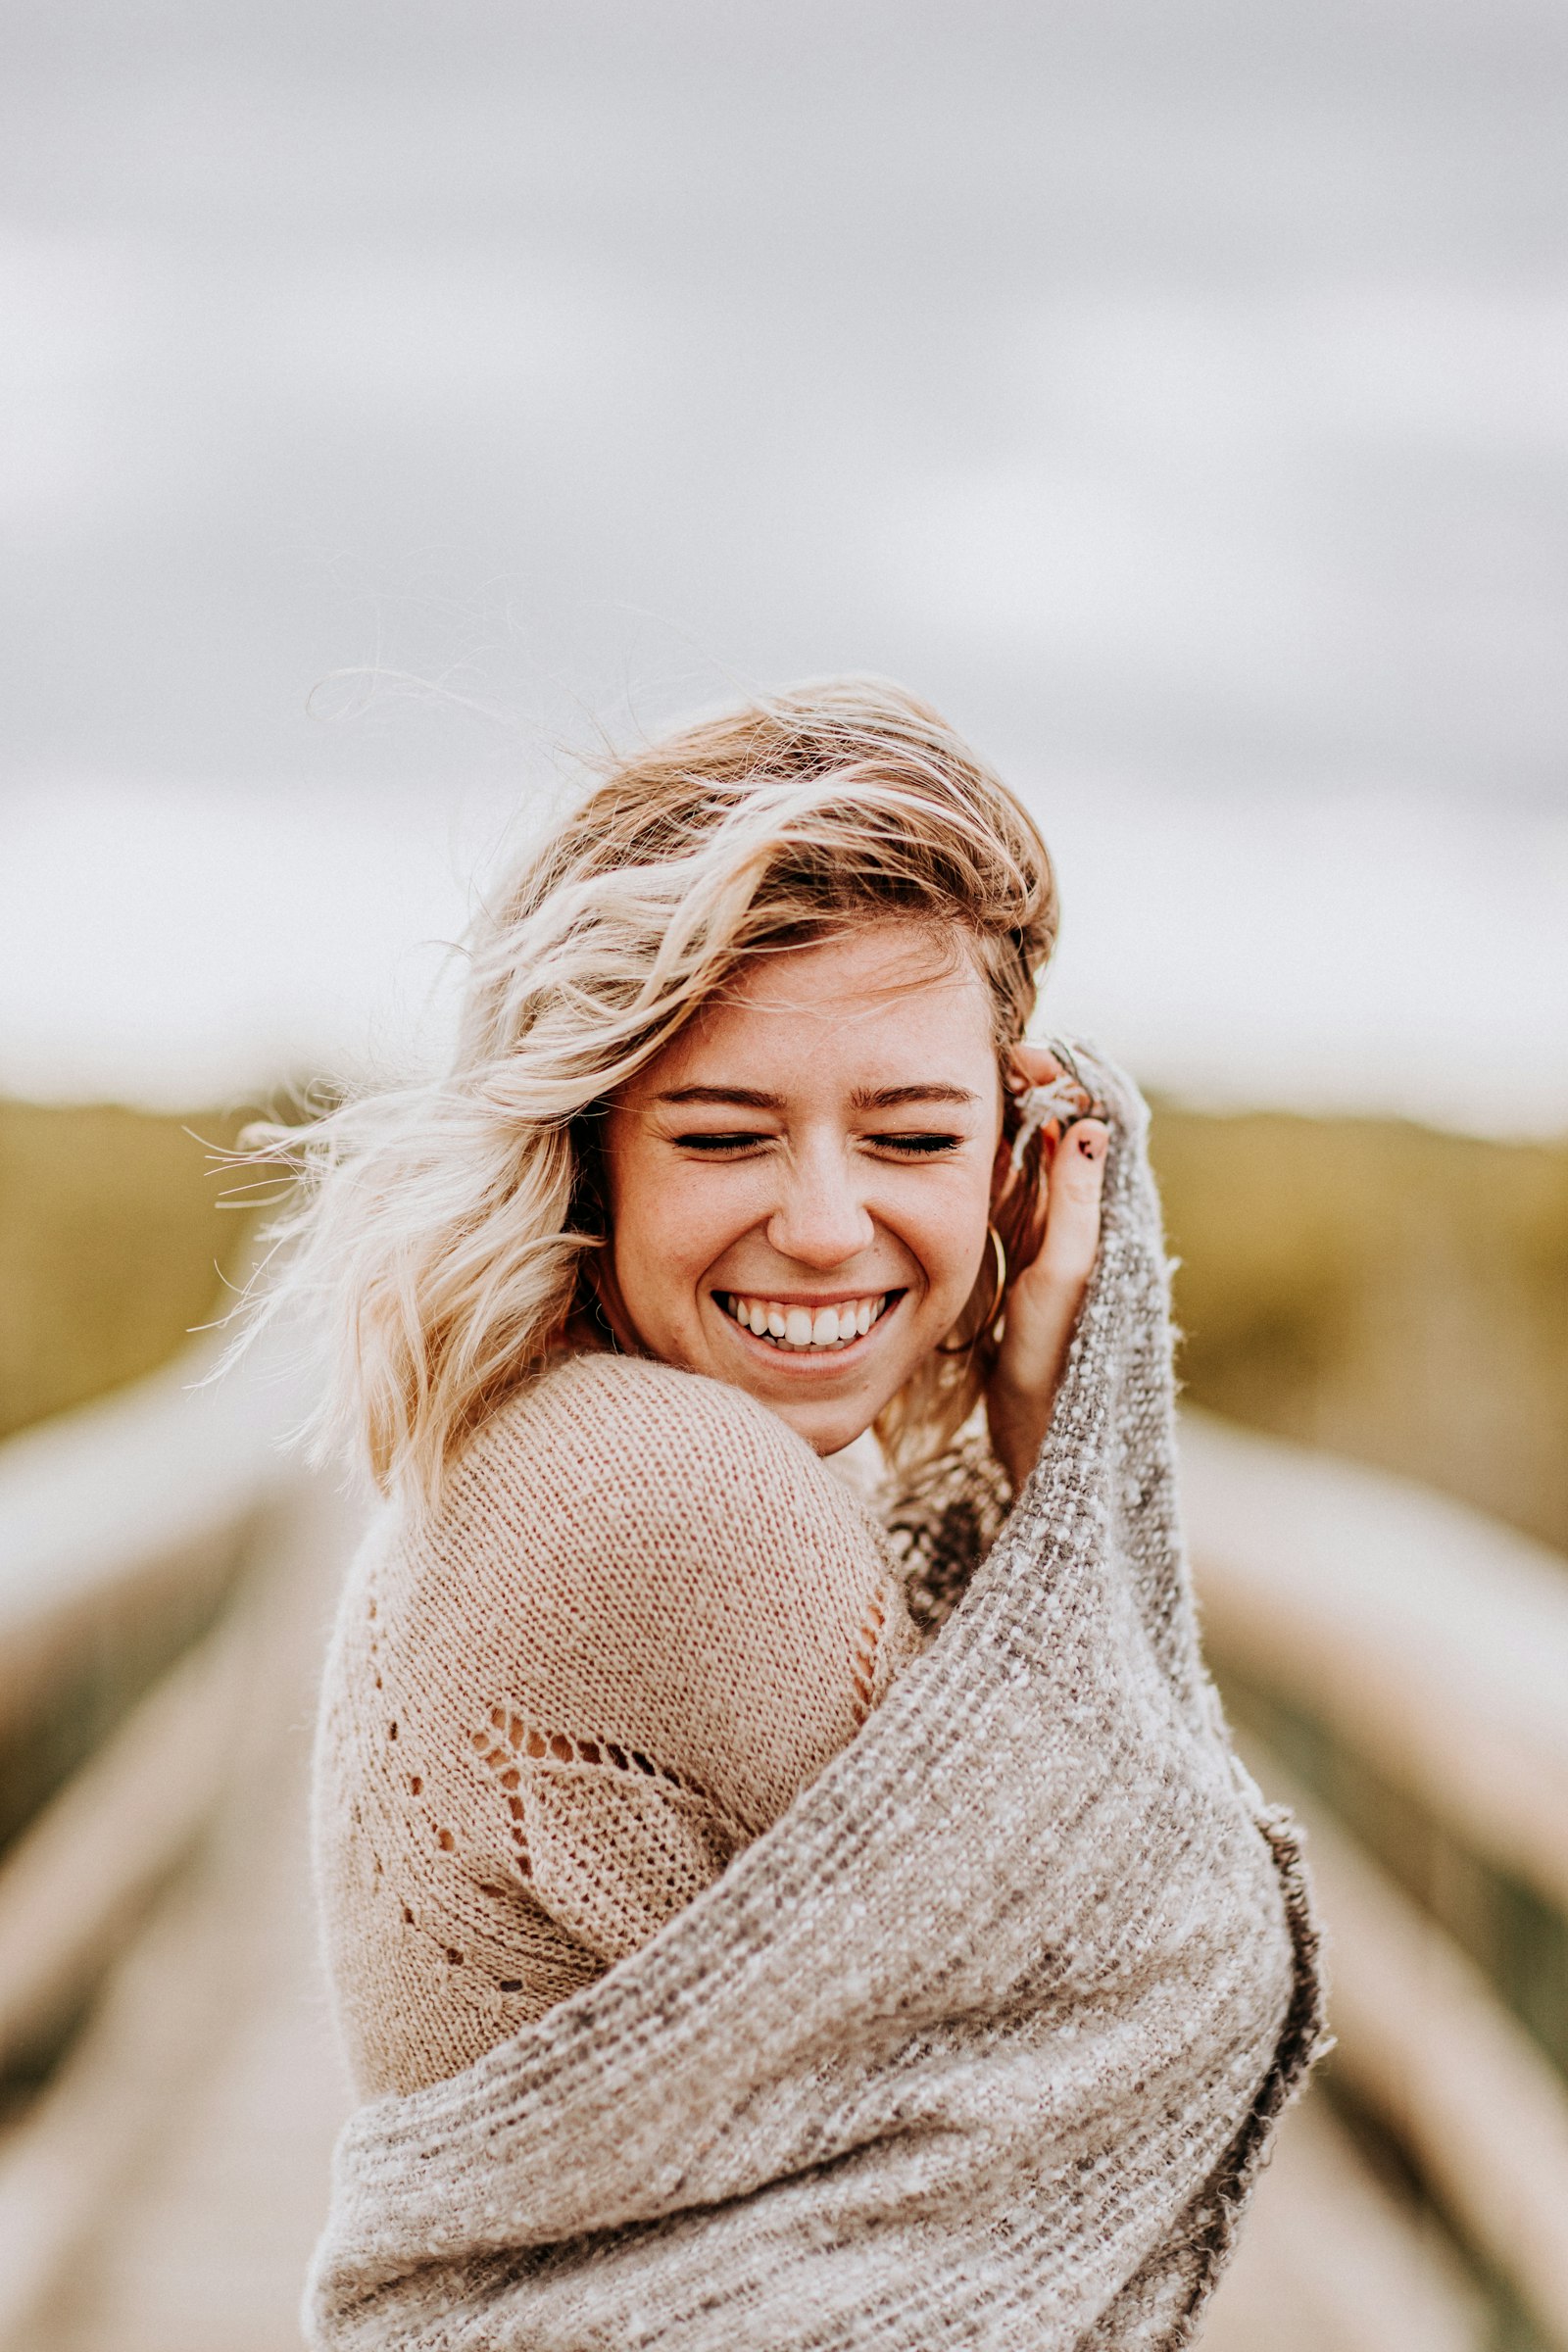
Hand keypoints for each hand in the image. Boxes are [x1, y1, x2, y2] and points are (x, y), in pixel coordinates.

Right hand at [985, 1045, 1107, 1491]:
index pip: (1093, 1125)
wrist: (1039, 1432)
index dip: (1067, 1083)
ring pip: (1028, 1159)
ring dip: (1005, 1119)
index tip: (1026, 1056)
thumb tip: (1090, 1125)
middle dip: (1031, 1090)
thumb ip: (1076, 1206)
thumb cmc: (1058, 1361)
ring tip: (972, 1086)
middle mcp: (1080, 1219)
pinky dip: (987, 1162)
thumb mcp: (1064, 1278)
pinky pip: (1005, 1194)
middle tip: (994, 1060)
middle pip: (1058, 1133)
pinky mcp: (1018, 1258)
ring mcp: (1046, 1237)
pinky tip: (959, 1145)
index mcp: (1103, 1218)